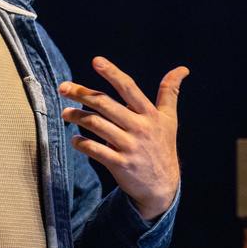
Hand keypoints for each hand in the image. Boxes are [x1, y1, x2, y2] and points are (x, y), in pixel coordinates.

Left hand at [59, 56, 189, 219]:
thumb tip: (183, 69)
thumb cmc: (163, 146)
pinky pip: (95, 151)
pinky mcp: (120, 164)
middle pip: (106, 105)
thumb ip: (170, 93)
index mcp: (149, 114)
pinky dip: (82, 143)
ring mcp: (129, 147)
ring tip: (65, 113)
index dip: (113, 73)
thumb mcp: (169, 119)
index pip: (129, 88)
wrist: (163, 187)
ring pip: (97, 125)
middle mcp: (139, 128)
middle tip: (64, 87)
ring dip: (77, 117)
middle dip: (82, 93)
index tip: (96, 61)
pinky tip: (74, 139)